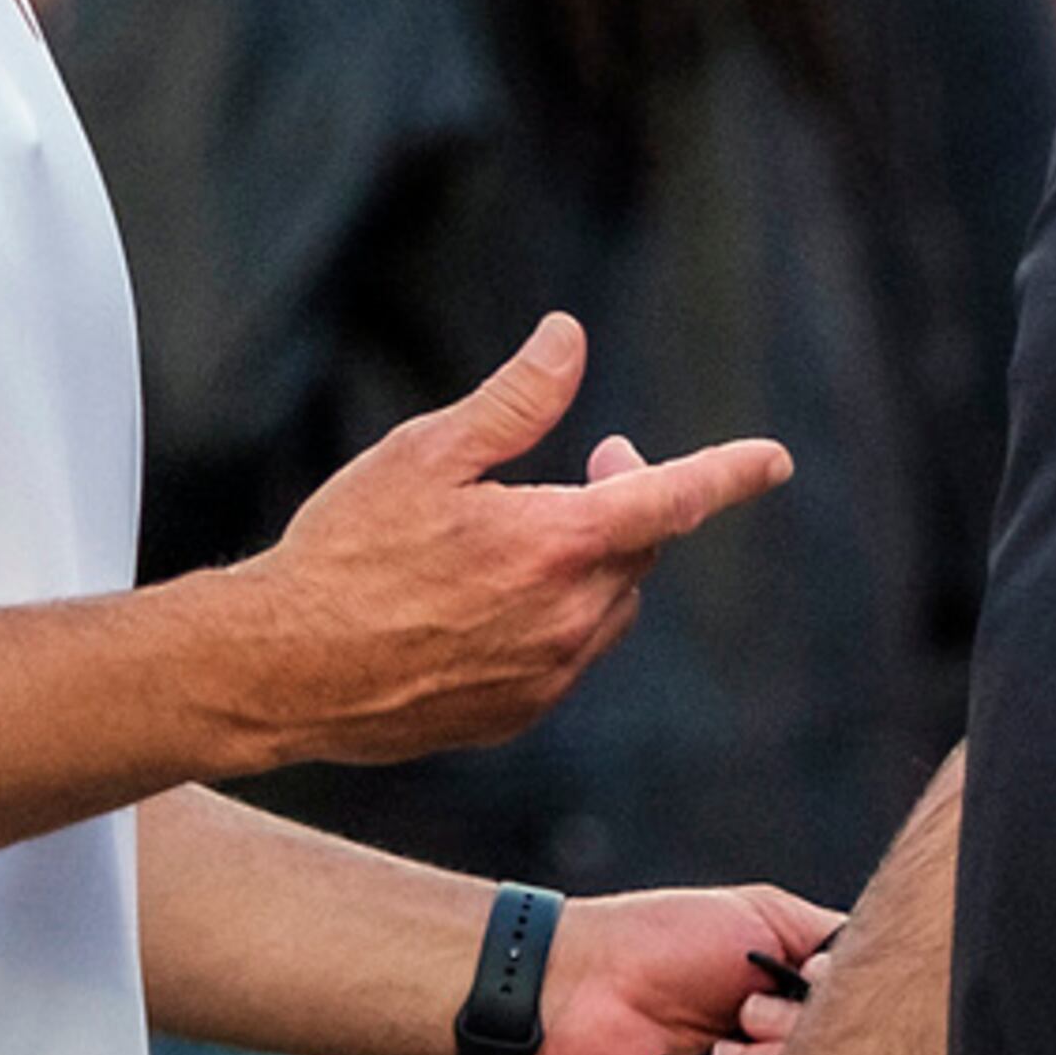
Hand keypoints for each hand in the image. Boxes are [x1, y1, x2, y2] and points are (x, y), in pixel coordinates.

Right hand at [232, 314, 792, 765]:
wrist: (282, 669)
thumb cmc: (346, 550)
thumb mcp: (426, 453)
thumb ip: (515, 400)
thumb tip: (570, 338)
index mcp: (556, 544)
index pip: (673, 498)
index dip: (729, 472)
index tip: (773, 460)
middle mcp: (567, 619)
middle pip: (640, 548)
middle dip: (630, 498)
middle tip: (594, 459)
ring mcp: (546, 676)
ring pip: (609, 606)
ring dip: (595, 560)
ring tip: (528, 529)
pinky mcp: (517, 715)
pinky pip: (567, 654)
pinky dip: (557, 615)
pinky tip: (490, 597)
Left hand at [536, 884, 844, 1054]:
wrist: (579, 990)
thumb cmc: (662, 942)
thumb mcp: (765, 919)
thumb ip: (839, 941)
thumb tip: (892, 963)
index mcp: (801, 1009)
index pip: (869, 1012)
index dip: (859, 989)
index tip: (821, 968)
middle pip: (858, 1052)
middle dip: (820, 1019)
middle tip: (759, 1001)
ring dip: (783, 1047)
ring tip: (730, 1028)